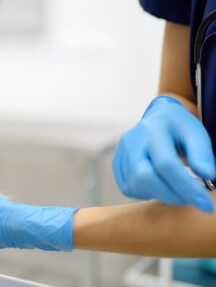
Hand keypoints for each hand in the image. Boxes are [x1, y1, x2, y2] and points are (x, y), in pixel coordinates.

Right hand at [113, 96, 215, 211]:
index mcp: (153, 129)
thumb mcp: (197, 133)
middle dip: (171, 195)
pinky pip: (128, 188)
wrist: (158, 118)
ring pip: (135, 186)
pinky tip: (160, 185)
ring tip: (177, 189)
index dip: (186, 187)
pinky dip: (146, 192)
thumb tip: (207, 176)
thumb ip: (202, 154)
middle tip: (192, 200)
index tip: (205, 204)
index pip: (166, 163)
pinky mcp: (116, 164)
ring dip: (161, 195)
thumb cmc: (179, 127)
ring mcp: (121, 153)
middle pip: (144, 177)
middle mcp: (132, 141)